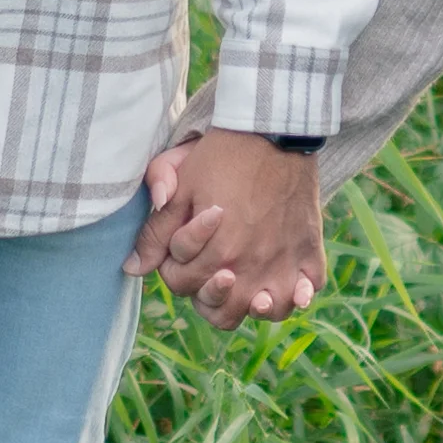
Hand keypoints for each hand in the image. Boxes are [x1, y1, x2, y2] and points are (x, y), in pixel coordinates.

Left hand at [134, 130, 324, 330]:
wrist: (273, 130)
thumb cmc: (221, 156)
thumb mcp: (181, 188)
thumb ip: (155, 233)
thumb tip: (133, 269)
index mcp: (218, 252)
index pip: (184, 285)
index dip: (174, 269)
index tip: (181, 249)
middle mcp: (252, 265)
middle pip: (222, 312)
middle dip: (207, 295)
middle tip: (211, 269)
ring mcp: (285, 260)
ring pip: (268, 312)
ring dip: (254, 306)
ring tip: (249, 290)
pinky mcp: (309, 249)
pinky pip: (308, 290)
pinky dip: (299, 294)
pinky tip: (289, 286)